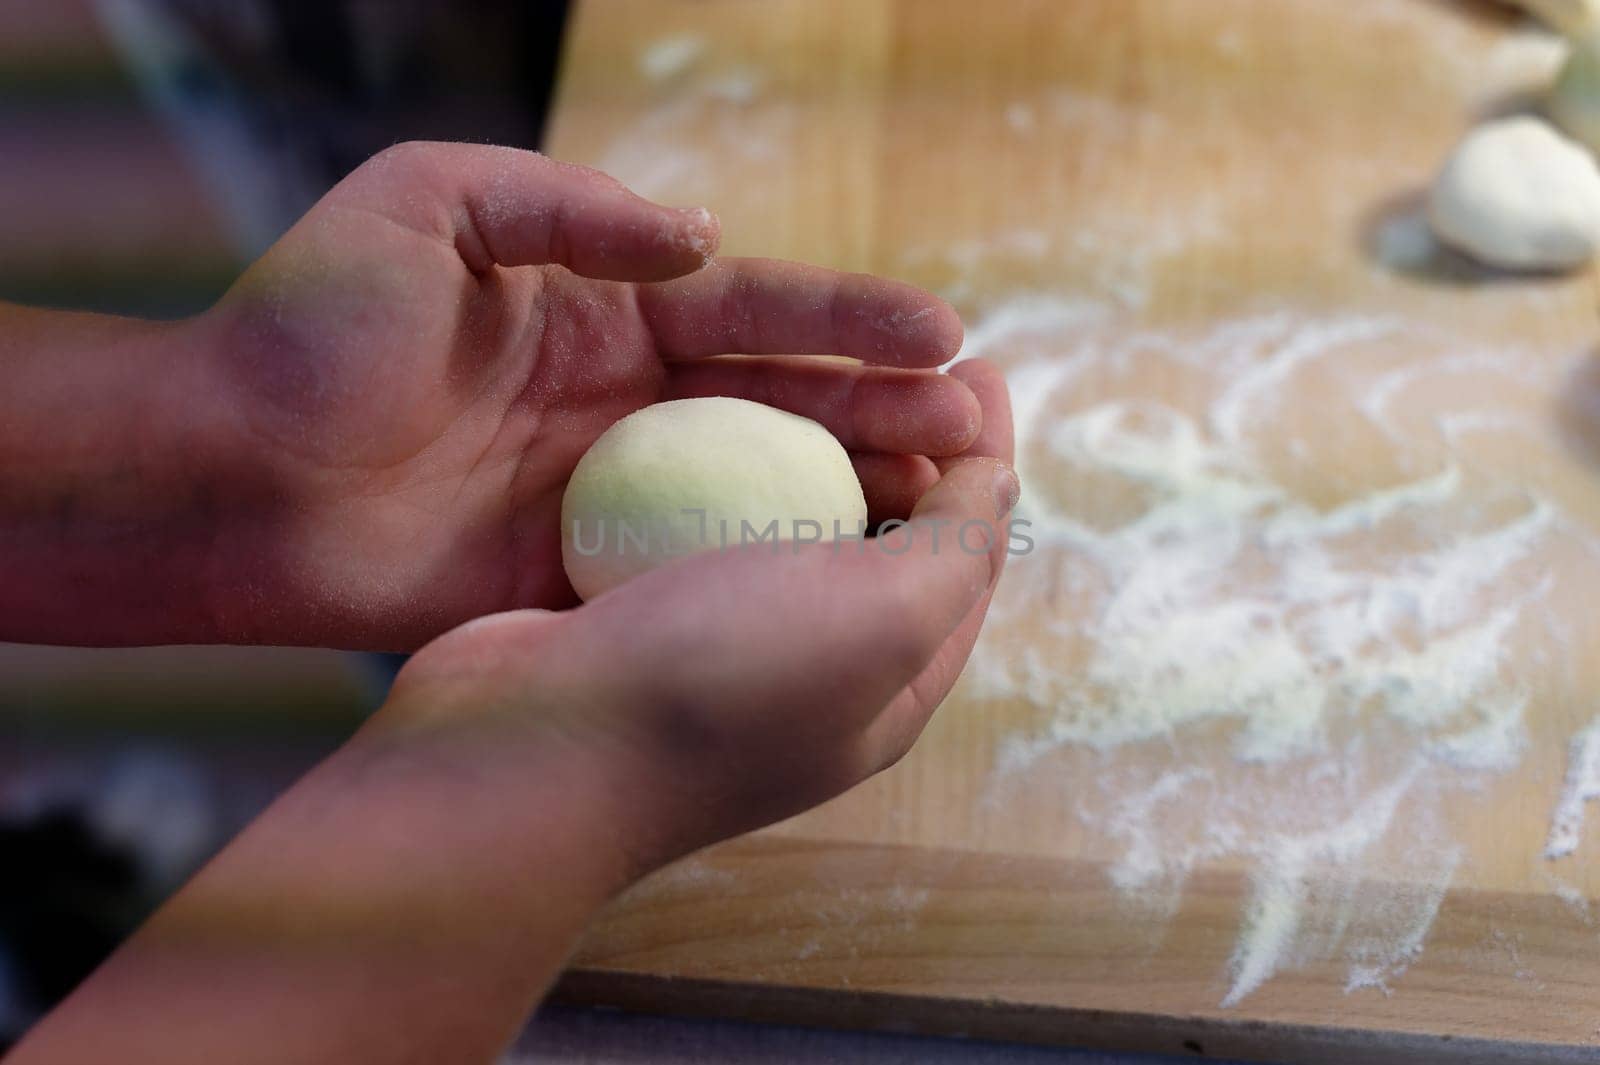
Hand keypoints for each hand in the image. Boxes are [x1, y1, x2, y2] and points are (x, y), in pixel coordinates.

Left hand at [197, 142, 978, 649]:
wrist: (224, 474)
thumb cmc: (309, 324)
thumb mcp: (429, 205)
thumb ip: (568, 207)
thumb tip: (701, 241)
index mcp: (604, 305)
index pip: (754, 305)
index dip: (850, 318)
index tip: (945, 333)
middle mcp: (625, 398)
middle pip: (782, 398)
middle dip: (883, 408)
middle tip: (978, 429)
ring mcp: (612, 490)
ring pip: (759, 487)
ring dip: (854, 492)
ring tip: (948, 498)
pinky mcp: (582, 574)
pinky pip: (697, 569)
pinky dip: (772, 573)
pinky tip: (848, 580)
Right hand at [373, 358, 1015, 869]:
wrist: (525, 750)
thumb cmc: (720, 687)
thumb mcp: (882, 619)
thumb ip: (955, 550)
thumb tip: (1000, 481)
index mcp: (886, 687)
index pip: (964, 563)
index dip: (981, 463)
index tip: (977, 368)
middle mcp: (809, 668)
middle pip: (877, 535)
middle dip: (901, 441)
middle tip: (897, 355)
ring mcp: (714, 640)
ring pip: (780, 519)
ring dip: (804, 444)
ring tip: (811, 364)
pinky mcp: (633, 609)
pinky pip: (693, 521)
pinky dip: (713, 464)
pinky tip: (706, 408)